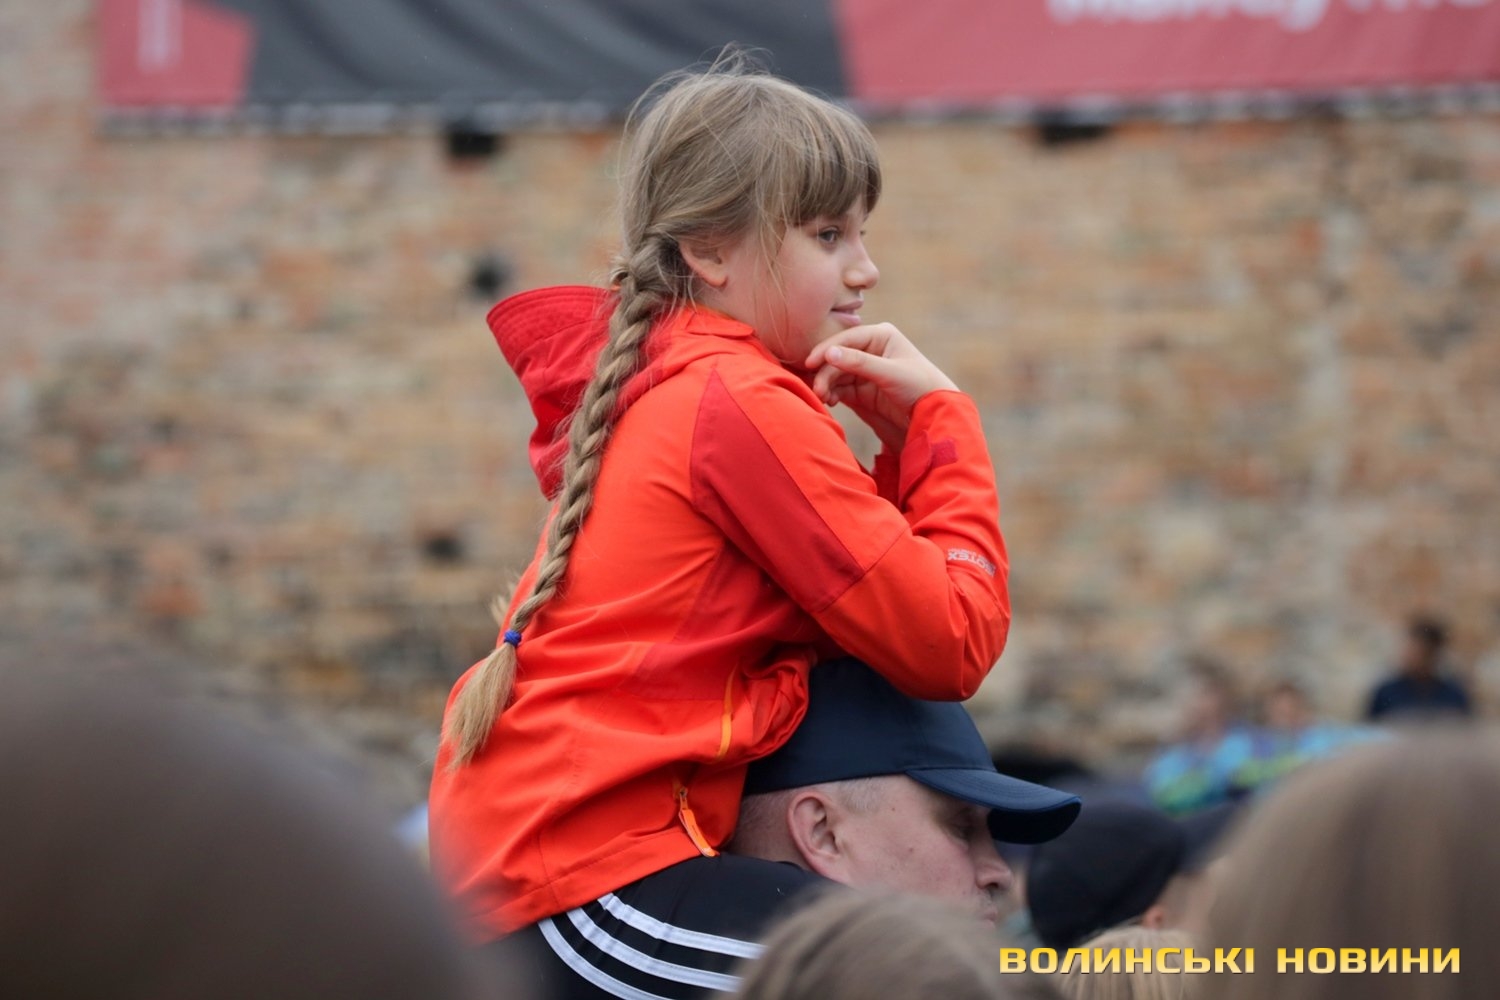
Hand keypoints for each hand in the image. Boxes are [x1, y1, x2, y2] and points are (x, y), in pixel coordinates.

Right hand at [805, 323, 957, 449]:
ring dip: (826, 384)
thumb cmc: (919, 385)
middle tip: (817, 390)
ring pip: (835, 373)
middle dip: (825, 372)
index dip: (826, 350)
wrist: (935, 412)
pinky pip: (840, 388)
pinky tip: (829, 401)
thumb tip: (829, 353)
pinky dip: (832, 393)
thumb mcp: (890, 373)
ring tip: (823, 398)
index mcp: (880, 336)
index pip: (846, 339)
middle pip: (837, 357)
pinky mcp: (861, 389)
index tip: (810, 363)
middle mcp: (870, 349)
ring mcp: (864, 369)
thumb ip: (859, 363)